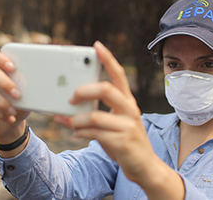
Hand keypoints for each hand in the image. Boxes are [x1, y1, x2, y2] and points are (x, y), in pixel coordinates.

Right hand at [0, 50, 29, 149]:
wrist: (11, 117)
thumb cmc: (21, 98)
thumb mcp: (26, 89)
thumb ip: (27, 81)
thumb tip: (43, 78)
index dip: (0, 59)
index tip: (13, 67)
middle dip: (4, 83)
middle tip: (17, 94)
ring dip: (1, 102)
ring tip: (13, 111)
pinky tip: (9, 118)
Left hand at [55, 41, 184, 199]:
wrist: (144, 165)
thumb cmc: (126, 140)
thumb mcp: (116, 122)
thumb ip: (97, 113)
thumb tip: (70, 108)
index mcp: (128, 101)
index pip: (118, 75)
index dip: (108, 59)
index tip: (97, 46)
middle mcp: (130, 110)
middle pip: (105, 89)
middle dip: (83, 91)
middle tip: (70, 98)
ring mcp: (127, 125)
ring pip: (94, 115)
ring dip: (76, 120)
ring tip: (68, 122)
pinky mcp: (122, 142)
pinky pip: (94, 133)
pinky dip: (80, 132)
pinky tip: (76, 133)